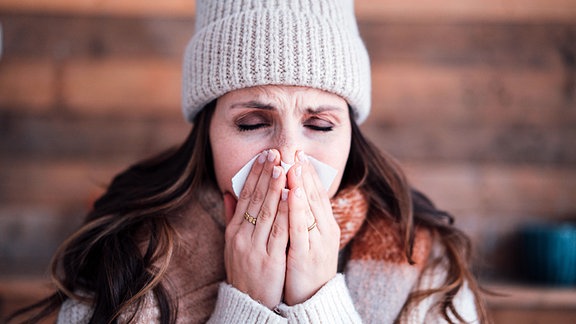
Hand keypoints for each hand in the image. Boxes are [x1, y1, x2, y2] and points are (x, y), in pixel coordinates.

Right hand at [223, 149, 288, 308]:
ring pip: (267, 213)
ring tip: (283, 167)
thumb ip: (233, 217)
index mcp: (234, 232)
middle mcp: (242, 238)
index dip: (254, 175)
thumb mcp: (233, 245)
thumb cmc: (244, 271)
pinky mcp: (270, 260)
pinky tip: (290, 196)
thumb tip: (230, 192)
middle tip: (275, 153)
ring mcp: (255, 249)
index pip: (245, 197)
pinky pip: (279, 232)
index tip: (264, 156)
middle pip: (255, 201)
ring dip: (275, 188)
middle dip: (266, 175)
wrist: (248, 304)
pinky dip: (284, 212)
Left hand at [283, 152, 340, 304]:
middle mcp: (325, 231)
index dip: (309, 174)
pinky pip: (300, 228)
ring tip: (293, 164)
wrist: (313, 301)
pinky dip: (296, 208)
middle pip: (314, 196)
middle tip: (296, 150)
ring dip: (301, 184)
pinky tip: (291, 192)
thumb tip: (291, 196)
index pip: (317, 194)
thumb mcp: (307, 241)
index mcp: (326, 226)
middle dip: (304, 172)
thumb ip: (300, 219)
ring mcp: (318, 242)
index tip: (299, 154)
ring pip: (309, 208)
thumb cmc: (305, 269)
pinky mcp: (306, 254)